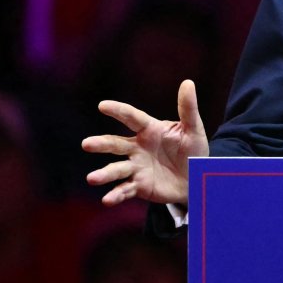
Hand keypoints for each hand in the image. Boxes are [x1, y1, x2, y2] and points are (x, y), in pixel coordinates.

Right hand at [82, 79, 208, 205]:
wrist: (196, 178)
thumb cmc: (193, 150)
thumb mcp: (193, 129)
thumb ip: (188, 108)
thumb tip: (188, 82)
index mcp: (150, 130)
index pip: (132, 118)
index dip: (118, 111)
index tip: (102, 105)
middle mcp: (138, 148)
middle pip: (116, 144)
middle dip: (101, 144)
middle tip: (86, 144)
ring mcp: (136, 167)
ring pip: (117, 169)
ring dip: (104, 174)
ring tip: (92, 178)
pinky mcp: (139, 186)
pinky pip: (125, 190)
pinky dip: (115, 195)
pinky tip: (107, 200)